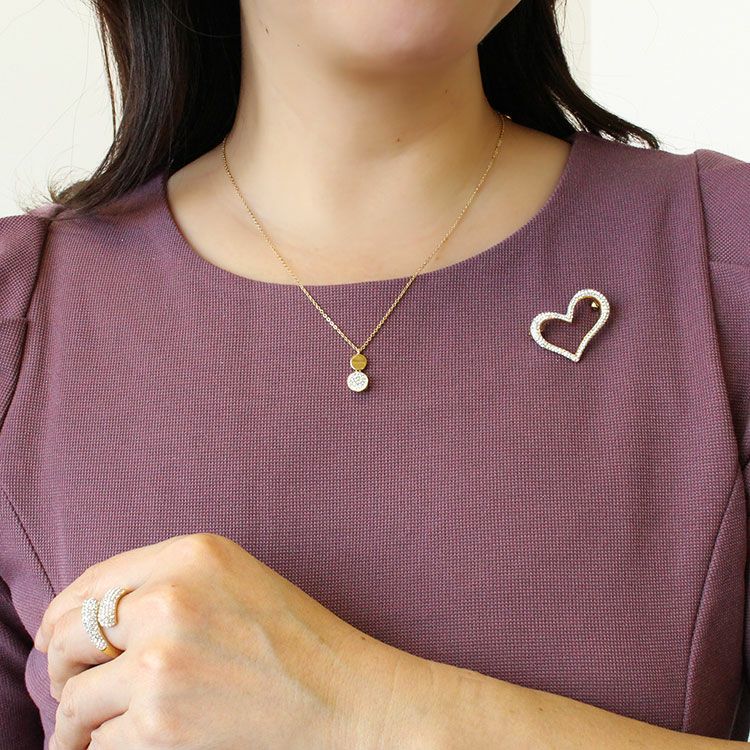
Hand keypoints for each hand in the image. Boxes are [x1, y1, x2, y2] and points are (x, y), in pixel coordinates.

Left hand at [34, 533, 436, 748]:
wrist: (344, 697)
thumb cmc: (294, 640)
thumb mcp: (231, 580)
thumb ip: (161, 584)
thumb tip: (79, 627)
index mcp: (189, 554)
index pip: (88, 585)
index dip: (63, 620)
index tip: (62, 645)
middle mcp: (169, 600)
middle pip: (67, 638)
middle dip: (64, 670)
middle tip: (75, 691)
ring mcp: (161, 663)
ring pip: (73, 700)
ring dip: (82, 721)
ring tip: (100, 728)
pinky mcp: (160, 724)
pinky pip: (98, 745)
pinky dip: (110, 749)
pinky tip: (141, 742)